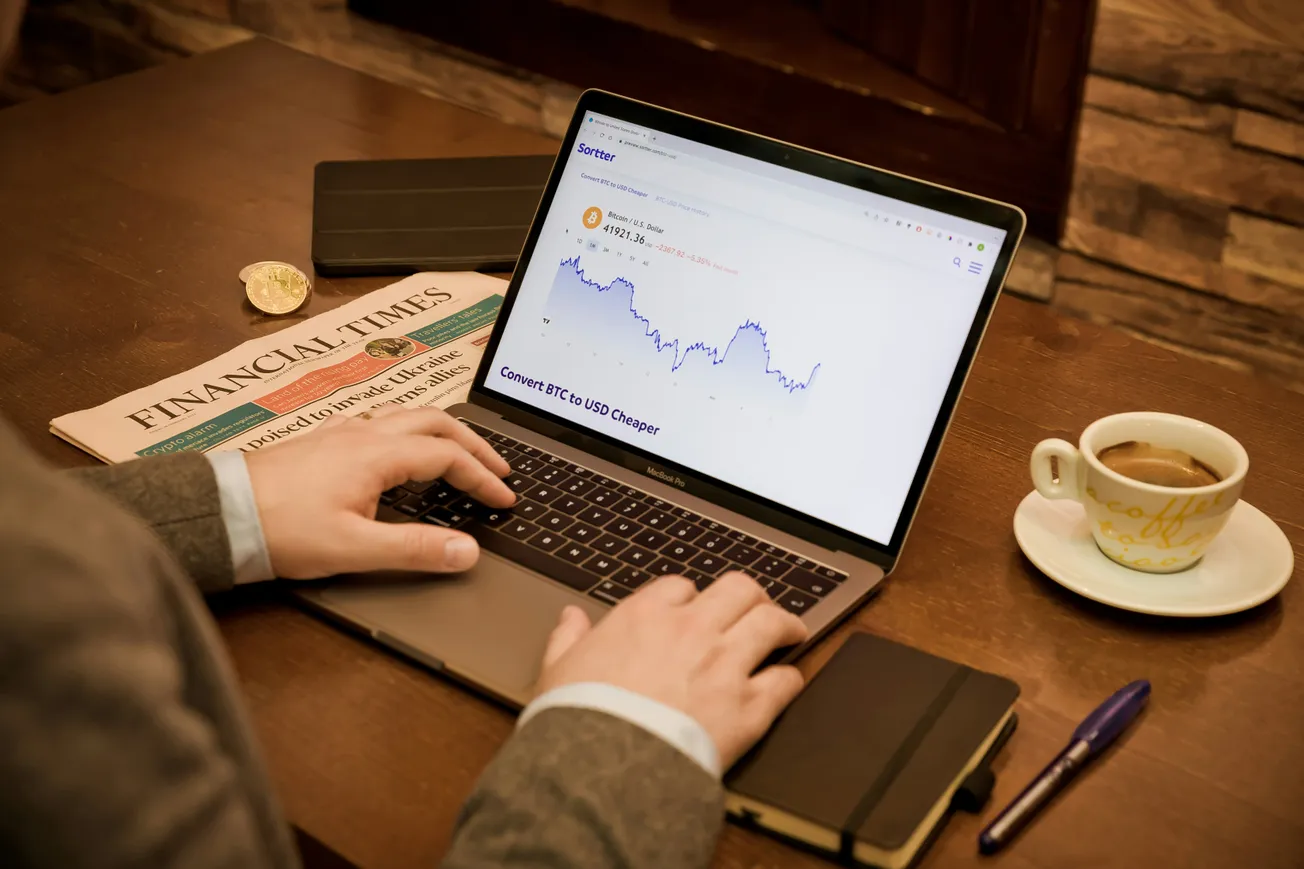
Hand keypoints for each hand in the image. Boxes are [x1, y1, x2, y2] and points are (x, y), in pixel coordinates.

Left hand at [244, 406, 513, 578]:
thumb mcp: (354, 549)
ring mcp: (341, 433)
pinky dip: (409, 432)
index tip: (504, 499)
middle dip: (474, 444)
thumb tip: (467, 551)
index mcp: (377, 455)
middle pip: (435, 421)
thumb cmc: (278, 530)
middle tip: (498, 468)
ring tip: (461, 453)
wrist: (219, 513)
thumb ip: (415, 550)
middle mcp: (363, 434)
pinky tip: (400, 452)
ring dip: (443, 431)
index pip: (449, 456)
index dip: (483, 477)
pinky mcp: (322, 442)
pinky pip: (380, 422)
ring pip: (407, 416)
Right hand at [537, 572, 808, 767]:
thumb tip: (570, 617)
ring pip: (772, 623)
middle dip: (751, 596)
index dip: (691, 597)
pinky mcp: (749, 707)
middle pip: (739, 590)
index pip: (681, 587)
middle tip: (756, 607)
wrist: (605, 769)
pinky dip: (790, 678)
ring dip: (785, 624)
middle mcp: (692, 630)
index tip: (694, 609)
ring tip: (791, 631)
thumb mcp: (558, 670)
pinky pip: (784, 681)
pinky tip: (788, 681)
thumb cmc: (578, 720)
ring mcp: (725, 666)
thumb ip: (568, 638)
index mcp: (645, 616)